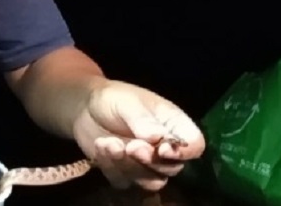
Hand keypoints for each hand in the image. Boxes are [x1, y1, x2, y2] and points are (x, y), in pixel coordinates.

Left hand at [72, 80, 205, 191]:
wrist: (85, 106)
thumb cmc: (113, 98)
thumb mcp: (128, 102)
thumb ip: (143, 120)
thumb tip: (158, 137)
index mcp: (173, 125)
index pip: (195, 145)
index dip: (184, 152)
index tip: (163, 149)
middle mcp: (165, 148)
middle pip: (173, 168)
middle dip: (150, 160)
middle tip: (131, 146)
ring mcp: (146, 164)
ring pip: (150, 181)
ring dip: (128, 166)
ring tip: (108, 143)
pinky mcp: (125, 173)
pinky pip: (124, 182)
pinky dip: (111, 167)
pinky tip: (100, 146)